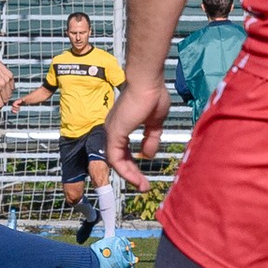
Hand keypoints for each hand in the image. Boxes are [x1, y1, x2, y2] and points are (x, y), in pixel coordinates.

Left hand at [0, 50, 14, 108]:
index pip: (0, 103)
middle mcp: (2, 84)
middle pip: (6, 99)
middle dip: (2, 101)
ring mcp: (7, 79)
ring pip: (10, 93)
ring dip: (6, 96)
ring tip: (0, 95)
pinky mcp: (9, 75)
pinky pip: (12, 86)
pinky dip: (10, 89)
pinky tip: (4, 88)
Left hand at [104, 73, 169, 190]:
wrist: (148, 81)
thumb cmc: (152, 94)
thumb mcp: (155, 122)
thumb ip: (151, 138)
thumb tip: (148, 155)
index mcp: (122, 125)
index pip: (124, 151)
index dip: (133, 164)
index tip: (144, 175)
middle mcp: (114, 129)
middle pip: (119, 158)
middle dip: (131, 174)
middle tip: (143, 186)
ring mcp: (112, 131)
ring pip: (116, 161)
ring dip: (129, 175)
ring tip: (142, 186)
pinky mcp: (114, 133)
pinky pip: (116, 158)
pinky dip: (125, 170)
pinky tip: (135, 178)